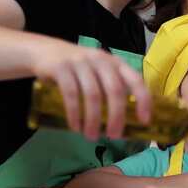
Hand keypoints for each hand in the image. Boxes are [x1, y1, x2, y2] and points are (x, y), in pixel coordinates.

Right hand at [31, 38, 150, 140]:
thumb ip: (114, 90)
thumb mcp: (100, 74)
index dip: (143, 100)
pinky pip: (71, 94)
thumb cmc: (79, 69)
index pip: (136, 80)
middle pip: (115, 90)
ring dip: (94, 119)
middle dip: (116, 116)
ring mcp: (81, 62)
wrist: (43, 51)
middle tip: (114, 136)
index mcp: (116, 63)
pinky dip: (74, 113)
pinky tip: (75, 127)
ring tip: (91, 136)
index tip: (144, 121)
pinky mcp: (61, 67)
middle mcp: (101, 60)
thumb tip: (127, 123)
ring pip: (93, 95)